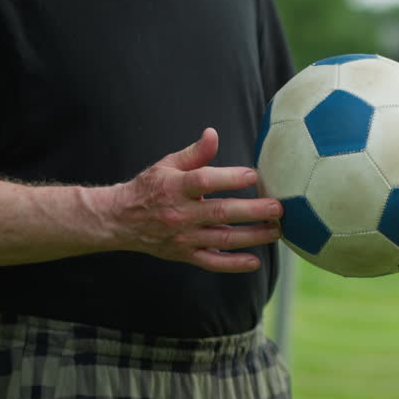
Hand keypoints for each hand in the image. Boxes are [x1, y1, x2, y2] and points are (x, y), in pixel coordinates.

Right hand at [108, 128, 281, 271]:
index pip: (204, 181)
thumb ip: (194, 153)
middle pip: (220, 212)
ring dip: (252, 236)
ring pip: (222, 238)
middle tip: (278, 208)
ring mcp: (183, 237)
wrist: (120, 220)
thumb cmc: (150, 188)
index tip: (254, 175)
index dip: (229, 178)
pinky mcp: (185, 255)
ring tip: (276, 230)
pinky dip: (233, 265)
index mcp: (175, 187)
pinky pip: (212, 262)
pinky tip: (255, 261)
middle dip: (252, 211)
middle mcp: (180, 214)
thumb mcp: (167, 165)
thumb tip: (213, 133)